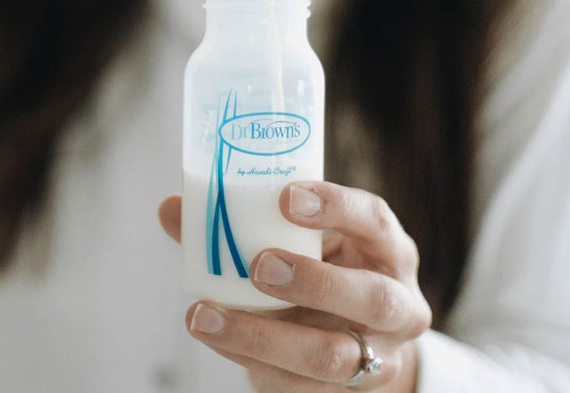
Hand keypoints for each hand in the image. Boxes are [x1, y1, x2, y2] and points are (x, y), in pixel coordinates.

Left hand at [158, 182, 430, 390]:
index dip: (336, 207)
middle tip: (258, 265)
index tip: (286, 195)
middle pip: (370, 297)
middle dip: (313, 282)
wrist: (359, 335)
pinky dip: (254, 362)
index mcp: (387, 246)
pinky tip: (217, 337)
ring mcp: (380, 356)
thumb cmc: (320, 265)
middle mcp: (397, 302)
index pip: (373, 220)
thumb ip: (243, 221)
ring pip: (334, 356)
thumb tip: (171, 207)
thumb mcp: (301, 238)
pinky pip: (302, 388)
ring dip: (266, 337)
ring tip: (206, 315)